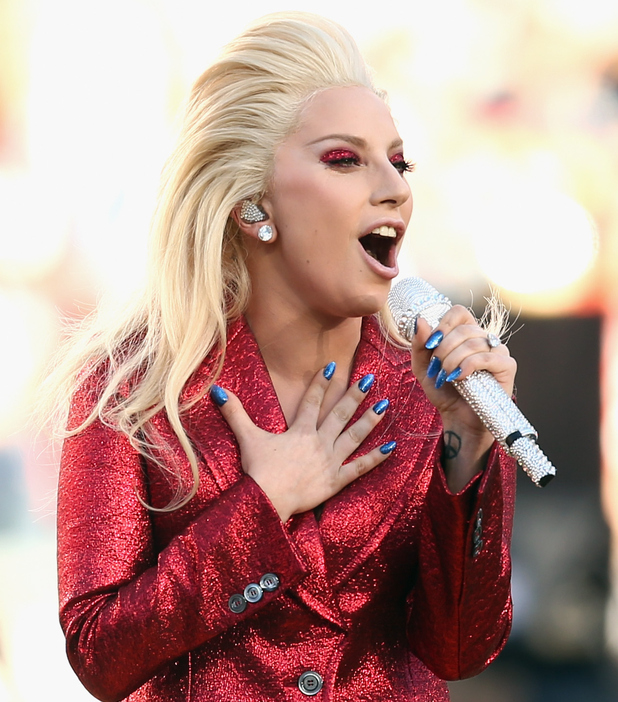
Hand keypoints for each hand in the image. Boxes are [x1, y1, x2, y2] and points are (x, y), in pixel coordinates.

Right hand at [211, 367, 394, 521]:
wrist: (267, 499)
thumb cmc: (258, 469)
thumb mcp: (247, 437)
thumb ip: (234, 412)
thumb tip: (217, 390)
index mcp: (300, 430)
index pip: (313, 401)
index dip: (322, 382)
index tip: (333, 366)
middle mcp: (319, 441)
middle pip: (340, 413)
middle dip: (355, 394)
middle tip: (370, 378)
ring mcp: (330, 460)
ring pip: (354, 435)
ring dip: (370, 419)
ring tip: (385, 405)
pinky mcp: (337, 480)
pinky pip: (359, 467)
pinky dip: (376, 458)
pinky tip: (391, 447)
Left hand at [411, 306, 516, 488]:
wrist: (457, 418)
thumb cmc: (443, 391)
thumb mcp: (423, 367)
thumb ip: (420, 344)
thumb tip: (421, 320)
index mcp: (465, 334)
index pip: (458, 312)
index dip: (443, 324)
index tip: (431, 344)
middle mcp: (484, 338)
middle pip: (464, 328)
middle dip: (443, 348)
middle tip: (436, 367)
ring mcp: (497, 351)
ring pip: (473, 342)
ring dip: (453, 360)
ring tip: (446, 377)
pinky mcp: (507, 366)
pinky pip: (487, 357)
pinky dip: (468, 366)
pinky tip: (460, 378)